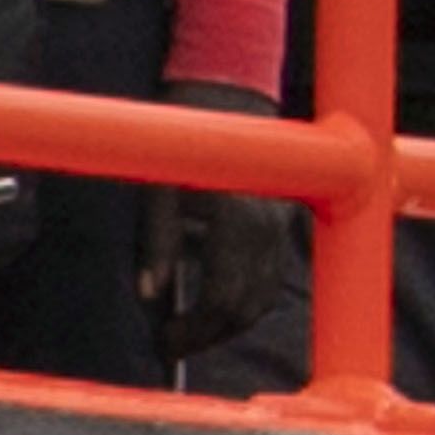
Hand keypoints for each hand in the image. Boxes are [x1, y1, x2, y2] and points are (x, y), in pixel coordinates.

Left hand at [141, 77, 300, 359]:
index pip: (224, 300)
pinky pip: (272, 270)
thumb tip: (150, 297)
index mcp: (237, 220)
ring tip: (192, 327)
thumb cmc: (185, 139)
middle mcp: (269, 225)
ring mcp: (282, 220)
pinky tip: (218, 295)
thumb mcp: (158, 190)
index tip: (163, 343)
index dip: (193, 331)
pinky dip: (248, 292)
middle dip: (213, 333)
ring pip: (266, 291)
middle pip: (250, 304)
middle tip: (173, 343)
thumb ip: (158, 246)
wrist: (230, 90)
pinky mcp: (284, 215)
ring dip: (232, 317)